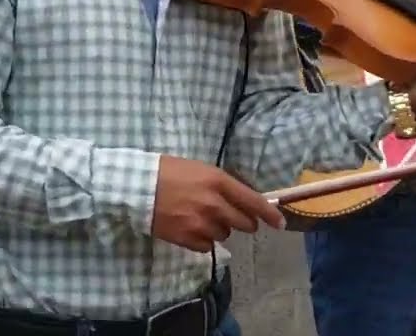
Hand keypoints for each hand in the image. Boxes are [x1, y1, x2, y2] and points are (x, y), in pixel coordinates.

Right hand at [151, 155, 284, 252]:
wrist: (136, 187)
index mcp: (218, 181)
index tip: (280, 223)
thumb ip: (223, 184)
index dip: (270, 214)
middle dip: (244, 222)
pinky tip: (190, 228)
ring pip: (225, 235)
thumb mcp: (200, 169)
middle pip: (245, 223)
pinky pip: (207, 246)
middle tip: (234, 218)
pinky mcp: (188, 239)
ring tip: (200, 218)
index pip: (253, 201)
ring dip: (219, 229)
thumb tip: (244, 199)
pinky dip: (203, 240)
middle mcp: (214, 204)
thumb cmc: (167, 171)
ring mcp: (201, 223)